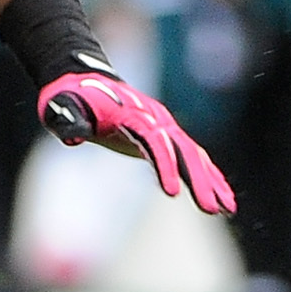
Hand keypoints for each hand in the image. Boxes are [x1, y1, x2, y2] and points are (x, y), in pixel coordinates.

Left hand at [35, 70, 235, 214]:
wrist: (83, 82)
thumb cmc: (70, 99)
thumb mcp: (63, 108)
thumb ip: (70, 121)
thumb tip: (75, 136)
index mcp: (133, 116)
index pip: (154, 143)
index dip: (165, 166)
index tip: (172, 193)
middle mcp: (155, 120)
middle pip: (183, 151)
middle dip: (199, 181)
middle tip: (212, 209)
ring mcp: (163, 126)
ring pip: (193, 156)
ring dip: (211, 181)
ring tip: (227, 209)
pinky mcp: (165, 136)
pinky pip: (190, 158)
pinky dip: (206, 177)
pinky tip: (219, 199)